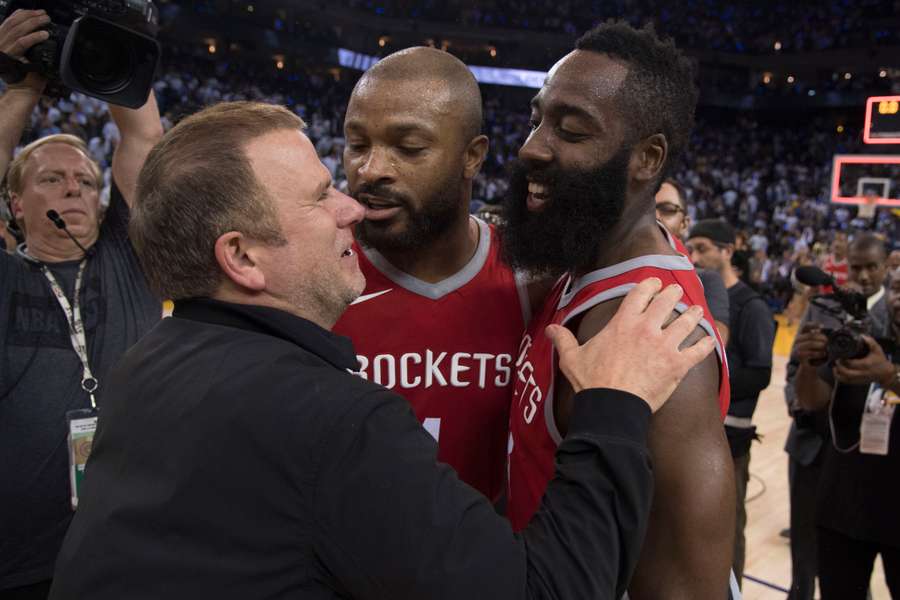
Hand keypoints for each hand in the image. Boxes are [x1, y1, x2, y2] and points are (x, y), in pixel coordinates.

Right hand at [0, 9, 49, 91]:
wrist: (22, 91)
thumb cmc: (27, 75)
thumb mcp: (24, 55)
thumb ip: (25, 43)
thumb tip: (37, 30)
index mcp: (1, 40)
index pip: (10, 21)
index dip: (23, 14)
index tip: (36, 12)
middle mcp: (0, 42)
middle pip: (14, 23)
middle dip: (31, 16)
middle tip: (45, 15)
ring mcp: (3, 49)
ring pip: (18, 31)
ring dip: (34, 23)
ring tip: (46, 21)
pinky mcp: (10, 57)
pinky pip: (22, 43)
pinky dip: (34, 37)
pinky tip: (44, 34)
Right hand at [546, 278, 714, 412]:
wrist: (612, 407)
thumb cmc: (592, 382)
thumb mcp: (572, 358)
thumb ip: (563, 340)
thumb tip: (549, 329)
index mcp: (623, 323)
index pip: (640, 293)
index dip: (649, 285)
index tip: (654, 284)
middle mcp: (647, 329)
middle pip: (667, 301)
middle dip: (674, 294)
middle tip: (677, 292)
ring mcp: (665, 346)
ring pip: (686, 321)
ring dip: (693, 314)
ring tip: (697, 310)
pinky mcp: (678, 365)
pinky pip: (699, 350)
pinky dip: (706, 344)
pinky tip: (710, 340)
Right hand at [792, 323, 828, 366]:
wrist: (810, 366)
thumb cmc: (817, 353)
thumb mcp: (820, 344)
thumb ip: (823, 338)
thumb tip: (833, 331)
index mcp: (803, 334)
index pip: (806, 326)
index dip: (813, 325)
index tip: (822, 326)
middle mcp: (798, 340)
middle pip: (810, 335)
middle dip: (822, 338)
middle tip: (828, 342)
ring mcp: (797, 347)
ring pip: (810, 343)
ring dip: (820, 346)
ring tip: (826, 349)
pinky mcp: (799, 355)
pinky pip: (810, 352)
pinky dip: (819, 353)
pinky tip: (824, 354)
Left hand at [833, 336, 894, 385]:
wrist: (885, 374)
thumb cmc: (880, 361)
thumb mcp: (877, 350)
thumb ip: (871, 342)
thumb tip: (862, 336)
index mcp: (866, 365)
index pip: (852, 364)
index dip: (844, 360)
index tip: (840, 355)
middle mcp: (862, 373)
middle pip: (847, 373)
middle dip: (839, 367)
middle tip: (836, 360)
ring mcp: (859, 379)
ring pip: (845, 379)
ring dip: (837, 373)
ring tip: (834, 366)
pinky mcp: (857, 382)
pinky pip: (846, 382)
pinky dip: (839, 377)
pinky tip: (836, 371)